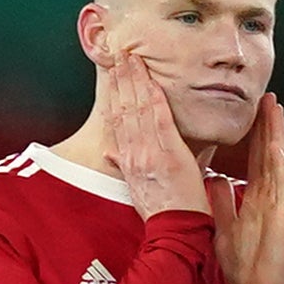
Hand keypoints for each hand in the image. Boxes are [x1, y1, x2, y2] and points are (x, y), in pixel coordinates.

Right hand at [97, 56, 200, 216]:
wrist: (174, 230)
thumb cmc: (161, 211)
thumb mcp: (136, 187)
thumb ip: (123, 166)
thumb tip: (109, 154)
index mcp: (128, 159)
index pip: (117, 119)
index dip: (113, 93)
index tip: (112, 73)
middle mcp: (134, 152)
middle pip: (123, 109)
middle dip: (120, 79)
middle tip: (118, 54)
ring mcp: (150, 152)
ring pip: (137, 109)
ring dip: (133, 81)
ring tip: (130, 58)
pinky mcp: (168, 153)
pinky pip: (159, 120)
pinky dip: (153, 98)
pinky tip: (149, 80)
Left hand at [214, 95, 283, 283]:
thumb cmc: (245, 263)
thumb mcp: (225, 226)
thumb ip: (221, 202)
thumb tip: (214, 178)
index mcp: (255, 196)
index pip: (256, 158)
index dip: (255, 134)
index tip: (251, 111)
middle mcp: (269, 195)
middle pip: (269, 152)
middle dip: (269, 125)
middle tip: (267, 97)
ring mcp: (279, 203)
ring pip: (279, 161)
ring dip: (278, 135)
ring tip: (275, 108)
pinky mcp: (283, 215)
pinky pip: (283, 186)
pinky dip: (281, 165)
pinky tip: (278, 147)